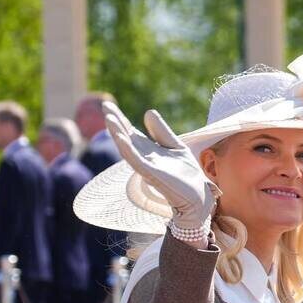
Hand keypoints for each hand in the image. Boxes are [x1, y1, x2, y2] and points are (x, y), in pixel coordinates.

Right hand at [103, 102, 220, 232]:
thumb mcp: (175, 146)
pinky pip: (136, 161)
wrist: (198, 197)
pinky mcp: (152, 175)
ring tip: (110, 118)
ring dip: (118, 133)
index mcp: (148, 150)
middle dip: (115, 123)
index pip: (130, 132)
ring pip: (127, 148)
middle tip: (105, 105)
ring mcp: (146, 166)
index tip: (108, 105)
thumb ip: (161, 132)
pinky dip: (128, 149)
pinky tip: (121, 138)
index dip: (120, 119)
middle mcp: (144, 158)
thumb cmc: (186, 175)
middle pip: (126, 137)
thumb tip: (147, 112)